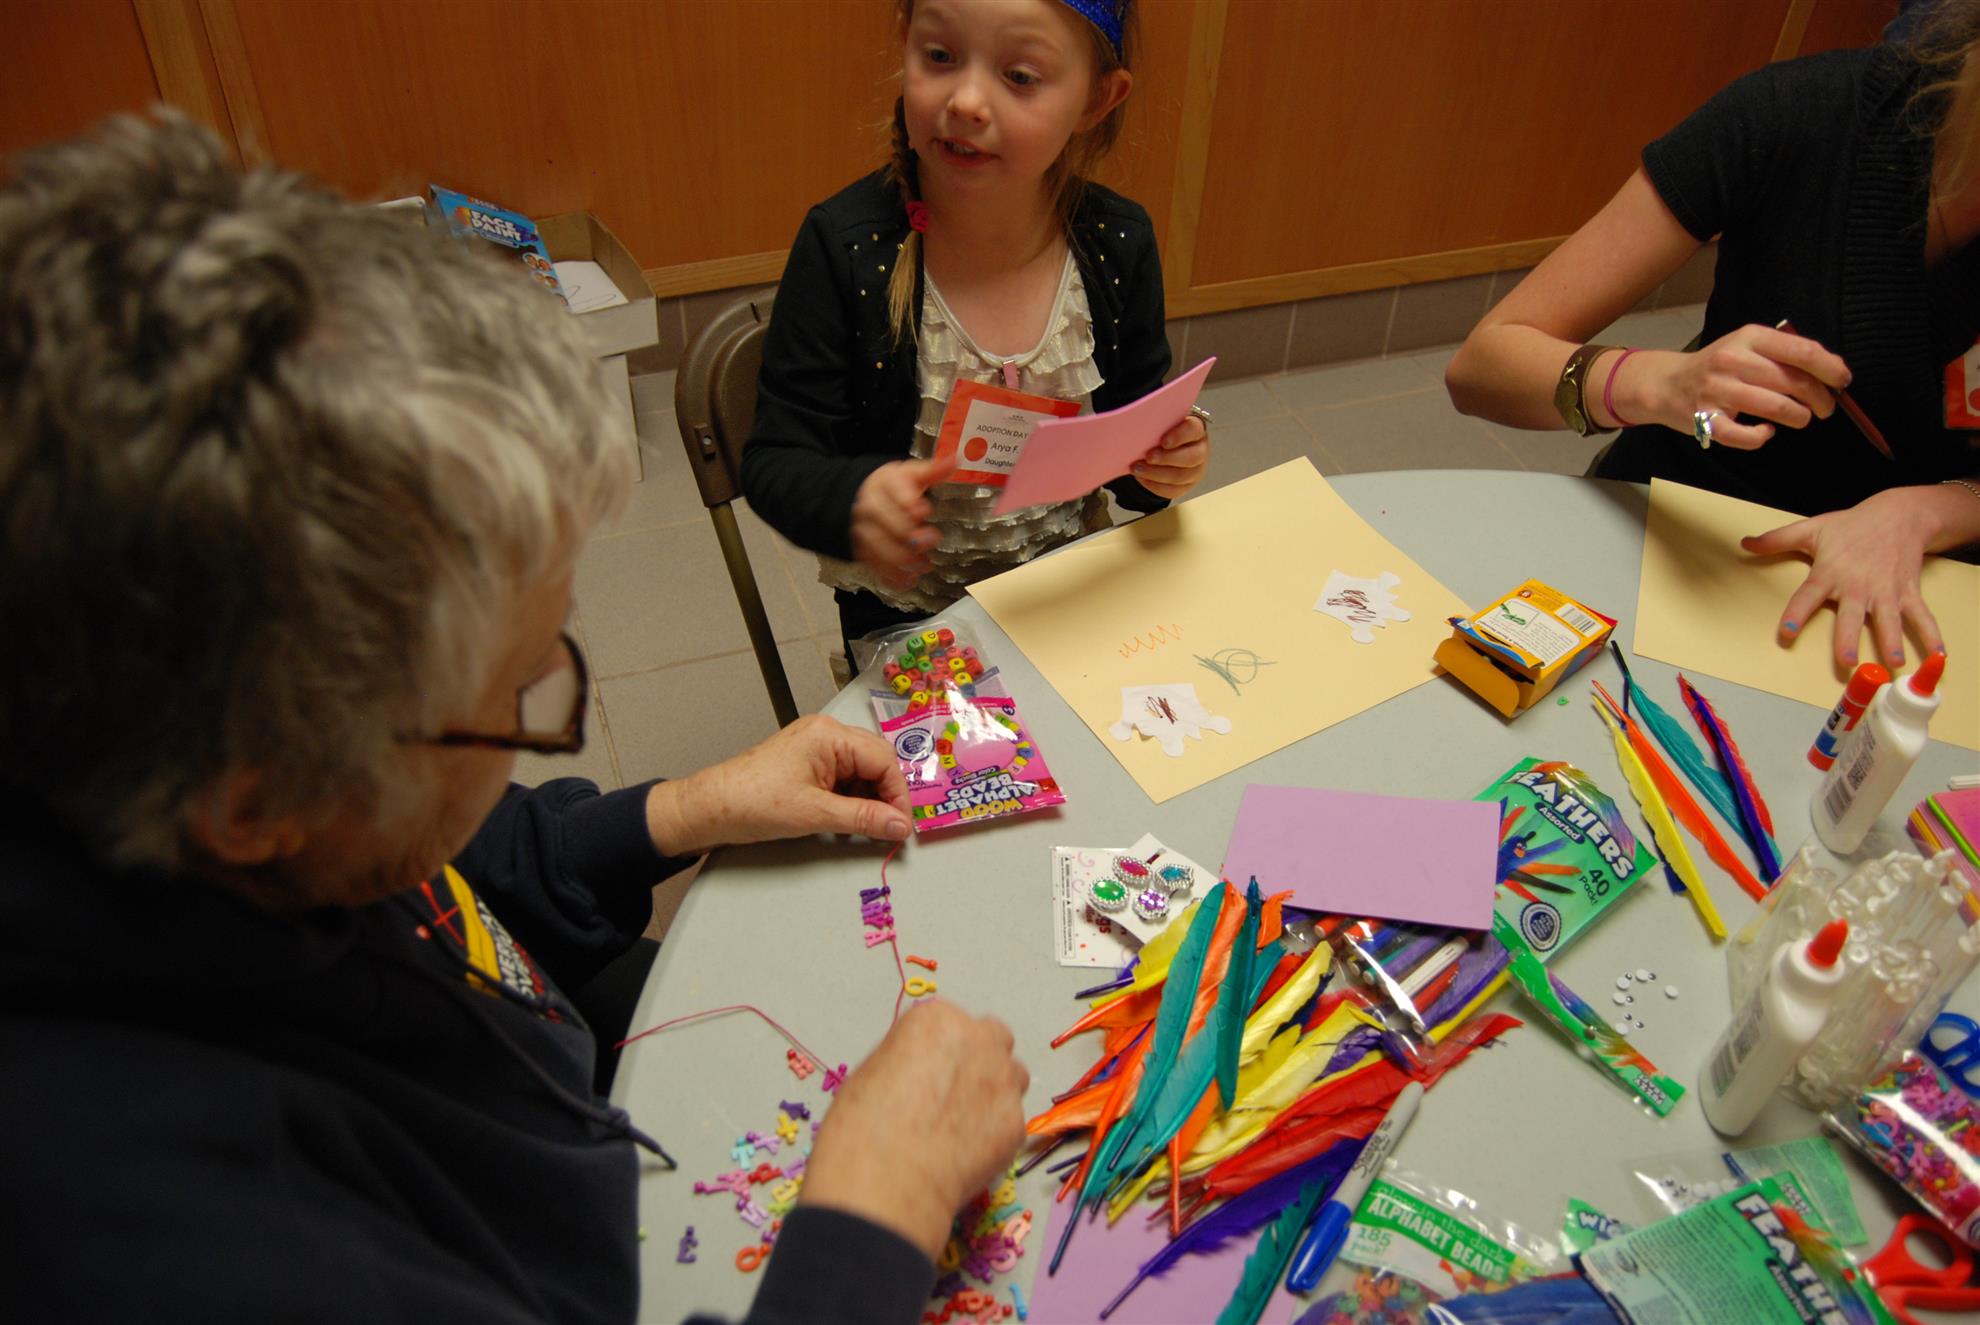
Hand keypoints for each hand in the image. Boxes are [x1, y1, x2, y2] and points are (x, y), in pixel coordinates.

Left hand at [645, 715, 912, 855]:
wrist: (710, 808)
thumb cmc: (755, 803)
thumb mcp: (815, 814)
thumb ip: (864, 819)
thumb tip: (902, 827)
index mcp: (830, 735)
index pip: (883, 760)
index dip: (898, 795)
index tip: (903, 827)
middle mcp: (826, 734)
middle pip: (875, 762)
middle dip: (885, 796)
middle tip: (890, 829)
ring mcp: (816, 747)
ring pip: (860, 772)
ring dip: (867, 801)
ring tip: (866, 829)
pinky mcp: (807, 763)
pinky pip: (842, 778)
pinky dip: (850, 800)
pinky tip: (848, 822)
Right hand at [799, 1001, 1028, 1260]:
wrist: (884, 1182)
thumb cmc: (862, 1128)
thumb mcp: (873, 1071)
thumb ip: (911, 1058)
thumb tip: (922, 1069)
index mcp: (938, 1020)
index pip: (950, 1020)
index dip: (940, 1048)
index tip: (929, 1069)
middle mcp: (979, 1042)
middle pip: (993, 1038)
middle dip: (979, 1058)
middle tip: (954, 1091)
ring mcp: (1003, 1083)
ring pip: (1012, 1077)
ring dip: (994, 1091)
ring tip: (963, 1123)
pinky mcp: (1015, 1125)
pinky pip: (1010, 1121)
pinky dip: (994, 1132)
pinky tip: (966, 1152)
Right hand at [852, 456, 956, 586]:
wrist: (860, 499)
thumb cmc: (893, 487)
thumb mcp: (911, 474)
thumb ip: (933, 470)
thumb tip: (955, 459)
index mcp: (884, 483)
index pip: (894, 491)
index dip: (908, 503)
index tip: (923, 510)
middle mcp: (869, 506)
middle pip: (886, 522)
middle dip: (910, 534)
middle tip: (932, 539)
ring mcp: (863, 530)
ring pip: (878, 547)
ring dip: (903, 559)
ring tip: (925, 565)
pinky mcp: (862, 550)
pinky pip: (873, 565)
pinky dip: (891, 576)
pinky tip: (909, 580)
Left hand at [1132, 413, 1208, 499]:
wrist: (1165, 450)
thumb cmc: (1164, 433)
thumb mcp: (1163, 425)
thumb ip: (1157, 424)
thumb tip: (1138, 425)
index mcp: (1196, 431)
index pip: (1193, 430)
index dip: (1179, 436)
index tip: (1163, 441)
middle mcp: (1200, 451)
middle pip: (1190, 458)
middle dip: (1167, 458)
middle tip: (1148, 456)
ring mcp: (1195, 471)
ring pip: (1180, 477)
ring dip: (1156, 473)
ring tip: (1137, 468)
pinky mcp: (1185, 486)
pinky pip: (1172, 490)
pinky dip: (1154, 485)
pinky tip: (1141, 477)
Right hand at [1617, 324, 1849, 447]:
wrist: (1666, 384)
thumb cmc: (1717, 366)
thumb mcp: (1747, 345)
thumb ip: (1783, 353)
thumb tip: (1830, 372)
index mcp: (1749, 337)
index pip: (1802, 351)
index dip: (1831, 368)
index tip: (1843, 381)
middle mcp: (1733, 361)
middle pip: (1794, 382)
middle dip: (1821, 399)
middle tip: (1826, 408)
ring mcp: (1717, 392)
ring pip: (1777, 409)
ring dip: (1799, 417)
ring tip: (1801, 418)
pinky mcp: (1705, 420)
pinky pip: (1745, 436)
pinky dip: (1763, 436)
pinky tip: (1766, 432)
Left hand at [1740, 487, 1946, 670]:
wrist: (1898, 514)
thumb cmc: (1850, 525)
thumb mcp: (1811, 529)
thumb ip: (1777, 540)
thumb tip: (1745, 543)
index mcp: (1829, 573)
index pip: (1808, 596)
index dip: (1797, 613)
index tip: (1787, 631)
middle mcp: (1858, 585)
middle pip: (1851, 616)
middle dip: (1849, 638)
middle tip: (1847, 660)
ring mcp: (1885, 590)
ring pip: (1888, 620)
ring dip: (1891, 641)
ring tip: (1893, 664)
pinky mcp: (1908, 591)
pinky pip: (1921, 616)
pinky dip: (1931, 634)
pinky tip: (1938, 655)